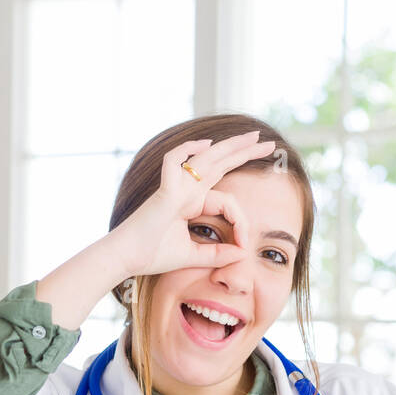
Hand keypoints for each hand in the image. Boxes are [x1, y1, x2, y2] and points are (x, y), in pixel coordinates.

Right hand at [111, 130, 277, 277]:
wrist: (126, 259)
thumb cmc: (153, 256)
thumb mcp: (193, 256)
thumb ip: (217, 254)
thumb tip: (243, 253)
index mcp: (192, 203)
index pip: (227, 201)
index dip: (241, 221)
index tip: (244, 245)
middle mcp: (186, 190)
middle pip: (220, 164)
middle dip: (245, 152)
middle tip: (269, 143)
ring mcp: (175, 187)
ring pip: (206, 157)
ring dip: (231, 145)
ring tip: (255, 135)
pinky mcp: (164, 192)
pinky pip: (174, 161)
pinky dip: (187, 150)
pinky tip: (206, 144)